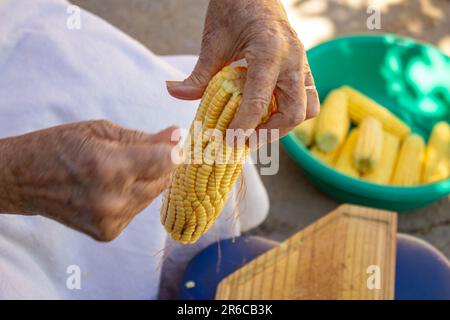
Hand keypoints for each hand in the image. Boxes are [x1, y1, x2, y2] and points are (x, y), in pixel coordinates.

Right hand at [0, 120, 179, 240]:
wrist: (24, 180)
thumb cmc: (60, 146)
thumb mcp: (100, 131)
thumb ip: (143, 137)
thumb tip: (177, 134)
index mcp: (109, 168)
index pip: (166, 162)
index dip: (175, 150)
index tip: (176, 141)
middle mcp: (112, 200)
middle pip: (164, 180)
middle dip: (162, 164)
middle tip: (149, 150)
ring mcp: (110, 221)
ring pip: (153, 195)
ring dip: (147, 180)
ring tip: (123, 168)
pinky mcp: (108, 233)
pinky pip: (138, 209)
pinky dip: (134, 196)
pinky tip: (114, 187)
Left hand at [166, 0, 319, 142]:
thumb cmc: (233, 8)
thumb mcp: (213, 41)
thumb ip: (198, 73)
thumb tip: (174, 93)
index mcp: (269, 51)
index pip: (259, 101)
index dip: (243, 127)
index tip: (228, 141)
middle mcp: (293, 59)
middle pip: (293, 113)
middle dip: (269, 134)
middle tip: (244, 142)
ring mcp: (303, 63)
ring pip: (307, 109)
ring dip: (284, 126)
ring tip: (258, 132)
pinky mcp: (304, 66)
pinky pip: (308, 98)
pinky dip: (290, 112)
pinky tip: (268, 114)